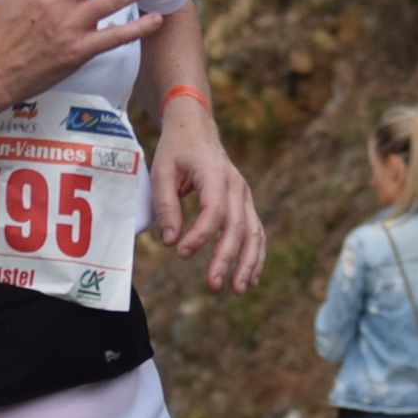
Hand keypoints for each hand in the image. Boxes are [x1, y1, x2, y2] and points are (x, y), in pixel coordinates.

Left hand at [149, 98, 266, 292]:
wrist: (196, 128)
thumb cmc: (176, 149)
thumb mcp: (162, 171)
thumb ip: (166, 205)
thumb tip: (171, 241)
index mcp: (216, 174)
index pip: (215, 210)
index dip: (200, 235)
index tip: (182, 253)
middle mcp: (237, 186)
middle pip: (237, 227)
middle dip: (227, 258)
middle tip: (213, 285)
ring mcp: (244, 195)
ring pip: (253, 232)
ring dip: (248, 263)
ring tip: (238, 290)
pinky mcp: (245, 204)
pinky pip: (255, 232)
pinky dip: (255, 256)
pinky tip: (250, 279)